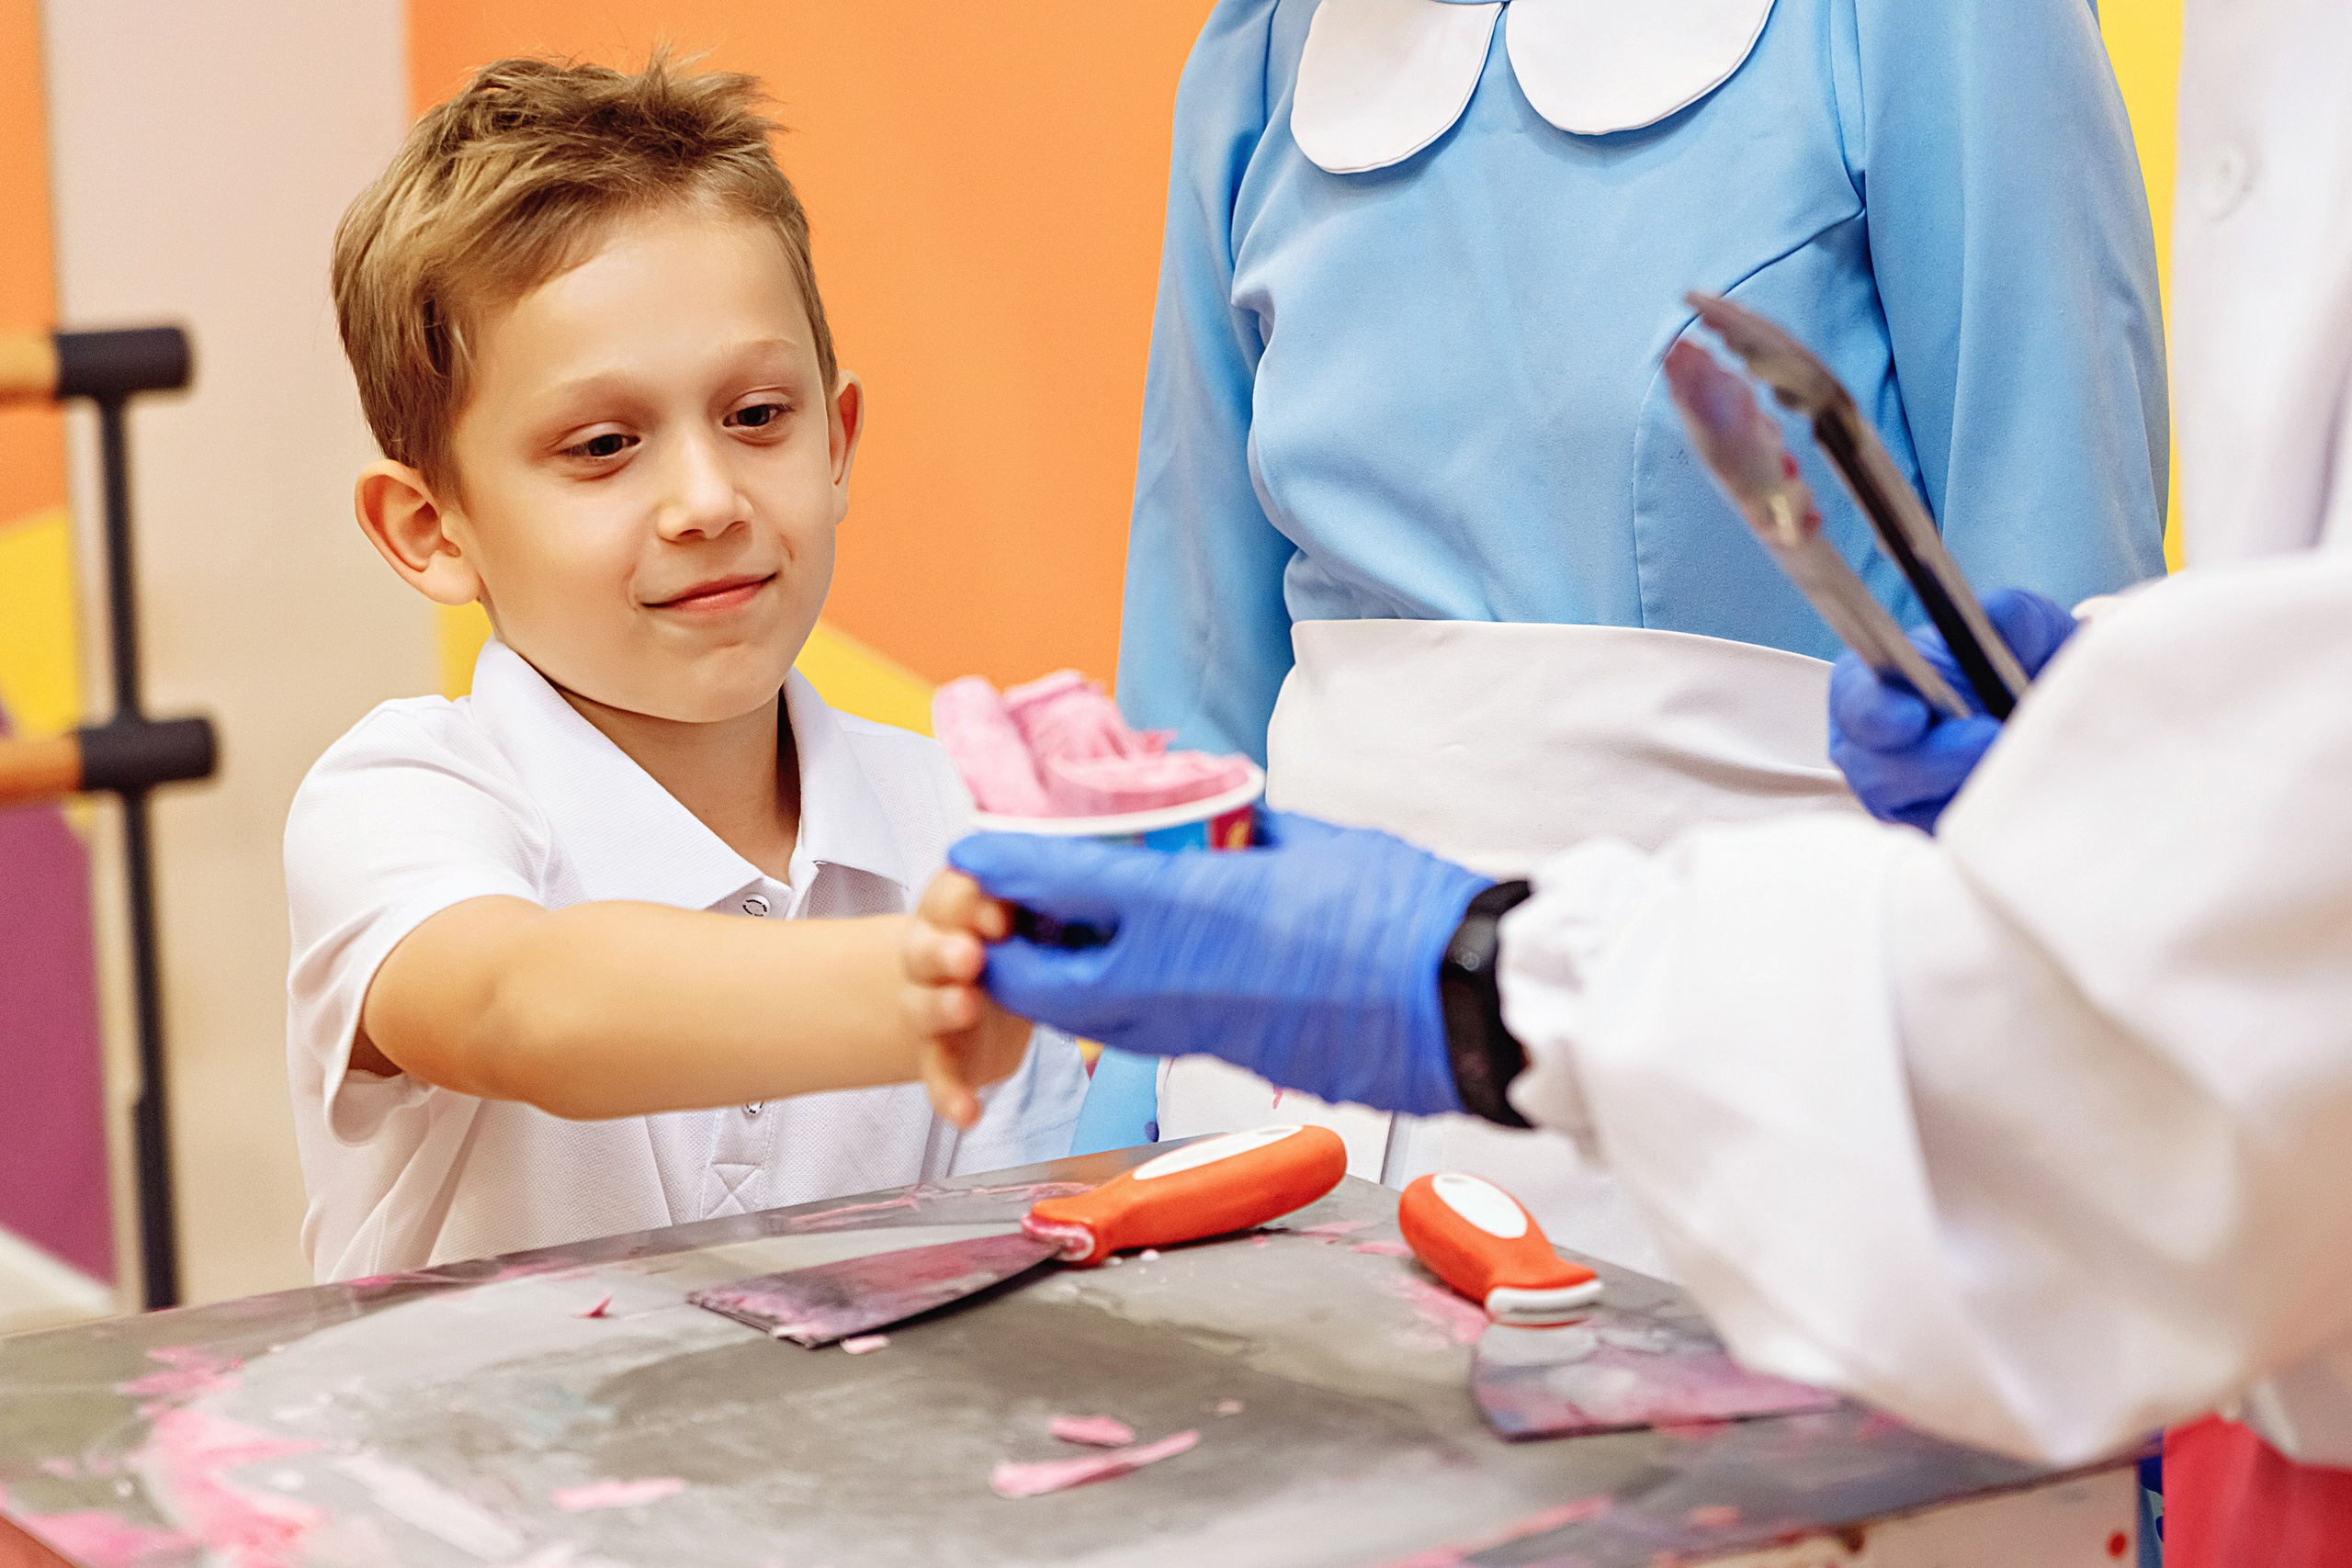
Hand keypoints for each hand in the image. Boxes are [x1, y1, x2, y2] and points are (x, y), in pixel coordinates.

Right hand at [900, 877, 1033, 1128]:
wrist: (983, 998)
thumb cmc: (1013, 944)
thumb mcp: (1031, 915)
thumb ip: (1047, 904)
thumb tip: (1096, 884)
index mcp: (955, 911)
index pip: (951, 895)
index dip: (972, 902)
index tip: (1003, 916)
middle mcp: (932, 955)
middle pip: (924, 948)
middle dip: (946, 950)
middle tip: (972, 956)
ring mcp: (933, 1006)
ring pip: (922, 1006)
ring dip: (942, 1007)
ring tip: (966, 1008)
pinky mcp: (941, 1055)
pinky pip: (937, 1077)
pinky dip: (949, 1096)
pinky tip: (967, 1115)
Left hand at [949, 812, 1489, 1115]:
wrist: (1456, 1004)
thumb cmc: (1394, 912)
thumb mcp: (1306, 841)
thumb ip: (1243, 832)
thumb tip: (1220, 823)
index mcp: (1180, 908)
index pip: (1054, 881)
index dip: (1002, 862)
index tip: (975, 847)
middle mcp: (1165, 982)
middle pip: (1041, 980)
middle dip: (1012, 948)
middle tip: (1014, 910)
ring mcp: (1190, 1033)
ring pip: (1088, 1019)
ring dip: (1066, 980)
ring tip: (1077, 936)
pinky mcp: (1223, 1062)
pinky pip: (1144, 1034)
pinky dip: (1124, 1003)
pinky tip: (1150, 971)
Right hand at [1829, 587, 2077, 832]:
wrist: (2058, 714)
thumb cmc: (2023, 666)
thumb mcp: (2028, 629)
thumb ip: (2012, 617)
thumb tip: (1999, 618)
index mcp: (1872, 685)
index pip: (1855, 701)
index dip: (1875, 712)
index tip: (1913, 719)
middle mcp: (1869, 748)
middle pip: (1877, 770)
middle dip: (1935, 761)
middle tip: (1991, 739)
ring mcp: (1895, 797)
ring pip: (1910, 810)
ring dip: (1964, 786)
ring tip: (2012, 761)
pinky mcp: (1925, 832)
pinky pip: (1941, 838)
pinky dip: (1978, 819)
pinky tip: (2010, 793)